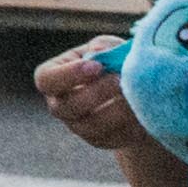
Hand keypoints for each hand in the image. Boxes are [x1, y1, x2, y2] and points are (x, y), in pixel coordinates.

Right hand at [31, 40, 147, 152]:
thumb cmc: (111, 63)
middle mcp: (59, 105)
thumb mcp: (107, 47)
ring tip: (134, 94)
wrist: (132, 92)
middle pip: (67, 107)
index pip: (46, 80)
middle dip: (96, 93)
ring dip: (115, 110)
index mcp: (53, 77)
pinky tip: (140, 108)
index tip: (97, 66)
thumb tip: (100, 50)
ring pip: (91, 126)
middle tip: (119, 80)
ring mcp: (78, 126)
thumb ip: (103, 46)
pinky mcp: (100, 140)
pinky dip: (129, 124)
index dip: (69, 75)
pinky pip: (112, 138)